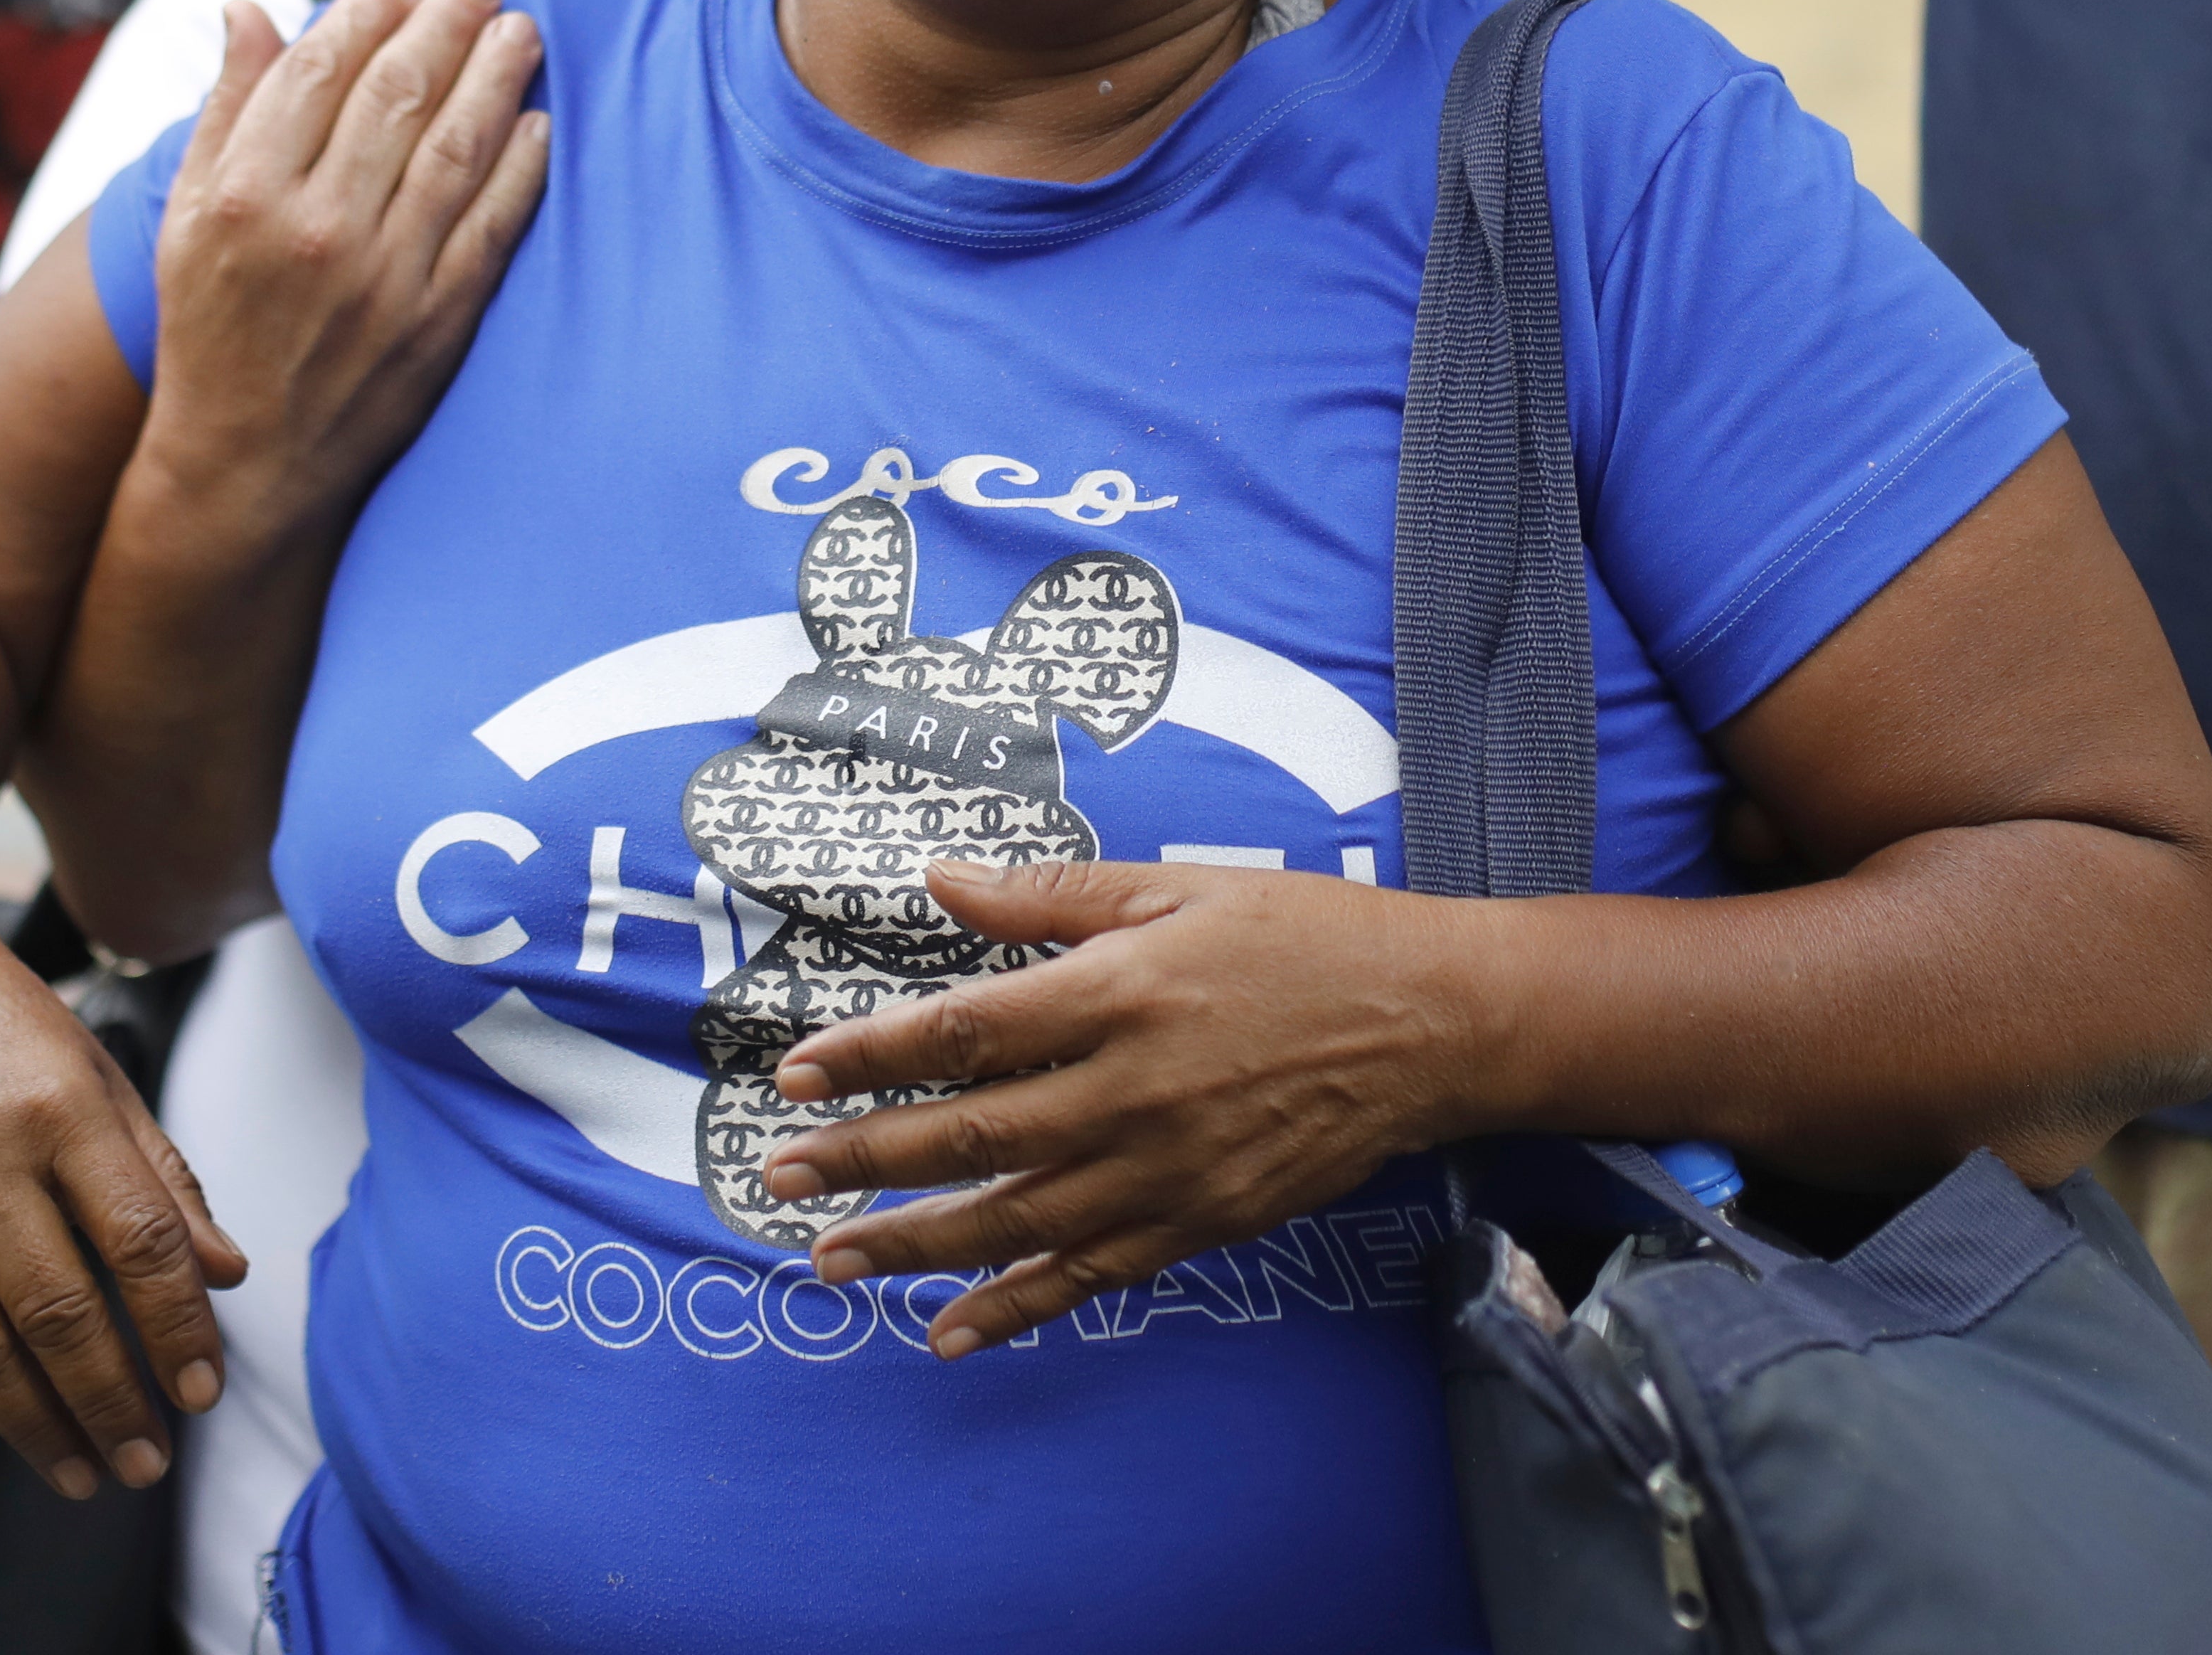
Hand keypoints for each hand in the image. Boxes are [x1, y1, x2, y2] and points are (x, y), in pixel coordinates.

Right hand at [0, 890, 242, 1499]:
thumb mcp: (99, 1072)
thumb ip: (162, 1176)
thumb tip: (225, 1273)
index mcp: (62, 1108)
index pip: (140, 1243)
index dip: (178, 1328)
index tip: (203, 1391)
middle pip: (60, 1310)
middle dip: (113, 1403)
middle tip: (147, 1461)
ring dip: (33, 1425)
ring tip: (80, 1472)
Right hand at [122, 0, 549, 560]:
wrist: (244, 461)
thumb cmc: (208, 325)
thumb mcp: (185, 217)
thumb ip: (224, 110)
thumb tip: (249, 9)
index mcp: (244, 193)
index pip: (316, 71)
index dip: (366, 13)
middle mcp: (314, 228)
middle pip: (394, 95)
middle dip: (444, 25)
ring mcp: (381, 277)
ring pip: (453, 149)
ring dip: (495, 79)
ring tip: (521, 30)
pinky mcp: (435, 322)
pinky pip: (490, 226)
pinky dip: (519, 169)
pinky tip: (538, 124)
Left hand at [755, 858, 1481, 1355]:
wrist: (1431, 1023)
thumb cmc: (1304, 936)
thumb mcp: (1177, 887)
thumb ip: (1049, 899)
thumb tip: (939, 878)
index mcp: (1120, 992)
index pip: (963, 1032)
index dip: (871, 1056)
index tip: (796, 1075)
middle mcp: (1132, 1090)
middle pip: (970, 1137)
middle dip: (864, 1162)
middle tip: (780, 1180)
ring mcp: (1167, 1168)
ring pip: (1016, 1221)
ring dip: (915, 1246)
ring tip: (834, 1260)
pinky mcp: (1202, 1222)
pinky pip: (1090, 1275)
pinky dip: (1016, 1309)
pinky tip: (950, 1333)